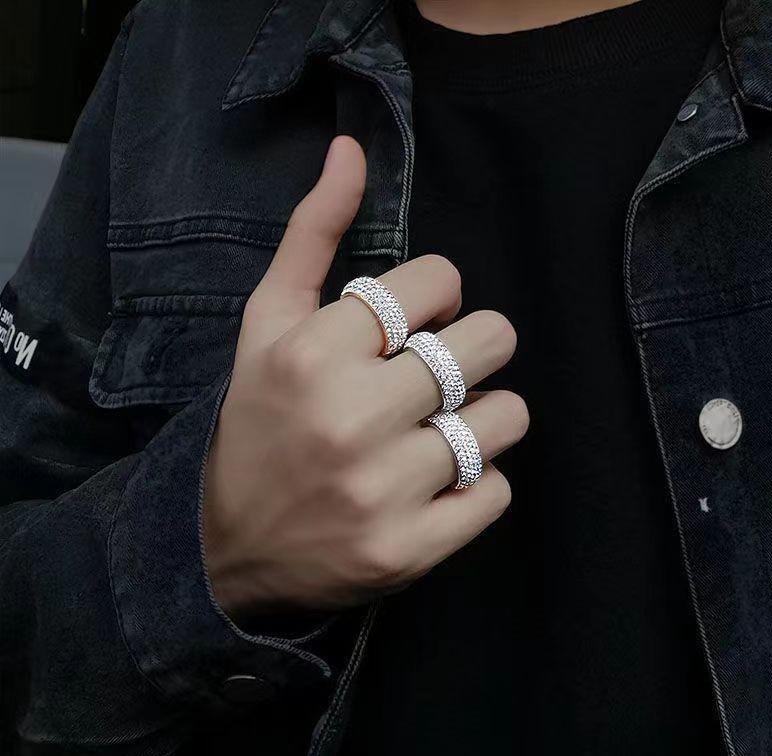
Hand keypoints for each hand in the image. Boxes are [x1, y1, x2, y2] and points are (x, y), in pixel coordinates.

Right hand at [203, 136, 528, 614]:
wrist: (226, 546)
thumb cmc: (257, 420)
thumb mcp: (266, 323)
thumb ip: (312, 234)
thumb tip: (352, 149)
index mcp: (312, 352)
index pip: (439, 279)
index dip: (438, 293)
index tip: (415, 321)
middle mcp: (349, 418)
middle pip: (490, 338)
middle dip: (471, 347)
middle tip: (436, 373)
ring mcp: (382, 491)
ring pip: (506, 415)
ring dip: (483, 417)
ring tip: (438, 429)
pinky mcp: (408, 550)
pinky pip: (496, 493)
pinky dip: (476, 484)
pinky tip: (433, 485)